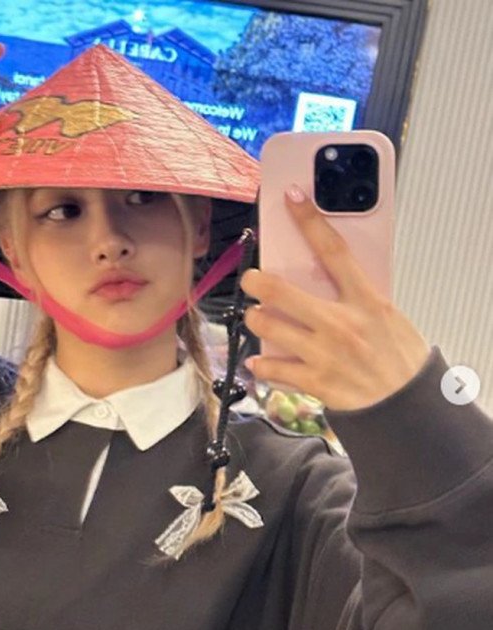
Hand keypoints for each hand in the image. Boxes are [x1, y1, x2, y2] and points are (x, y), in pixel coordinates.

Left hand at [241, 185, 430, 411]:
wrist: (407, 404)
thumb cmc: (399, 358)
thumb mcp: (386, 314)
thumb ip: (356, 296)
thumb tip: (326, 277)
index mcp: (365, 301)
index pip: (334, 250)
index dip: (309, 220)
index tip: (291, 198)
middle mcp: (340, 324)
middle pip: (283, 292)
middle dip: (256, 282)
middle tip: (250, 280)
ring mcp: (323, 354)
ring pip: (268, 328)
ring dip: (256, 320)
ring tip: (257, 319)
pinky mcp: (314, 381)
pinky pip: (272, 369)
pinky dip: (261, 364)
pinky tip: (259, 360)